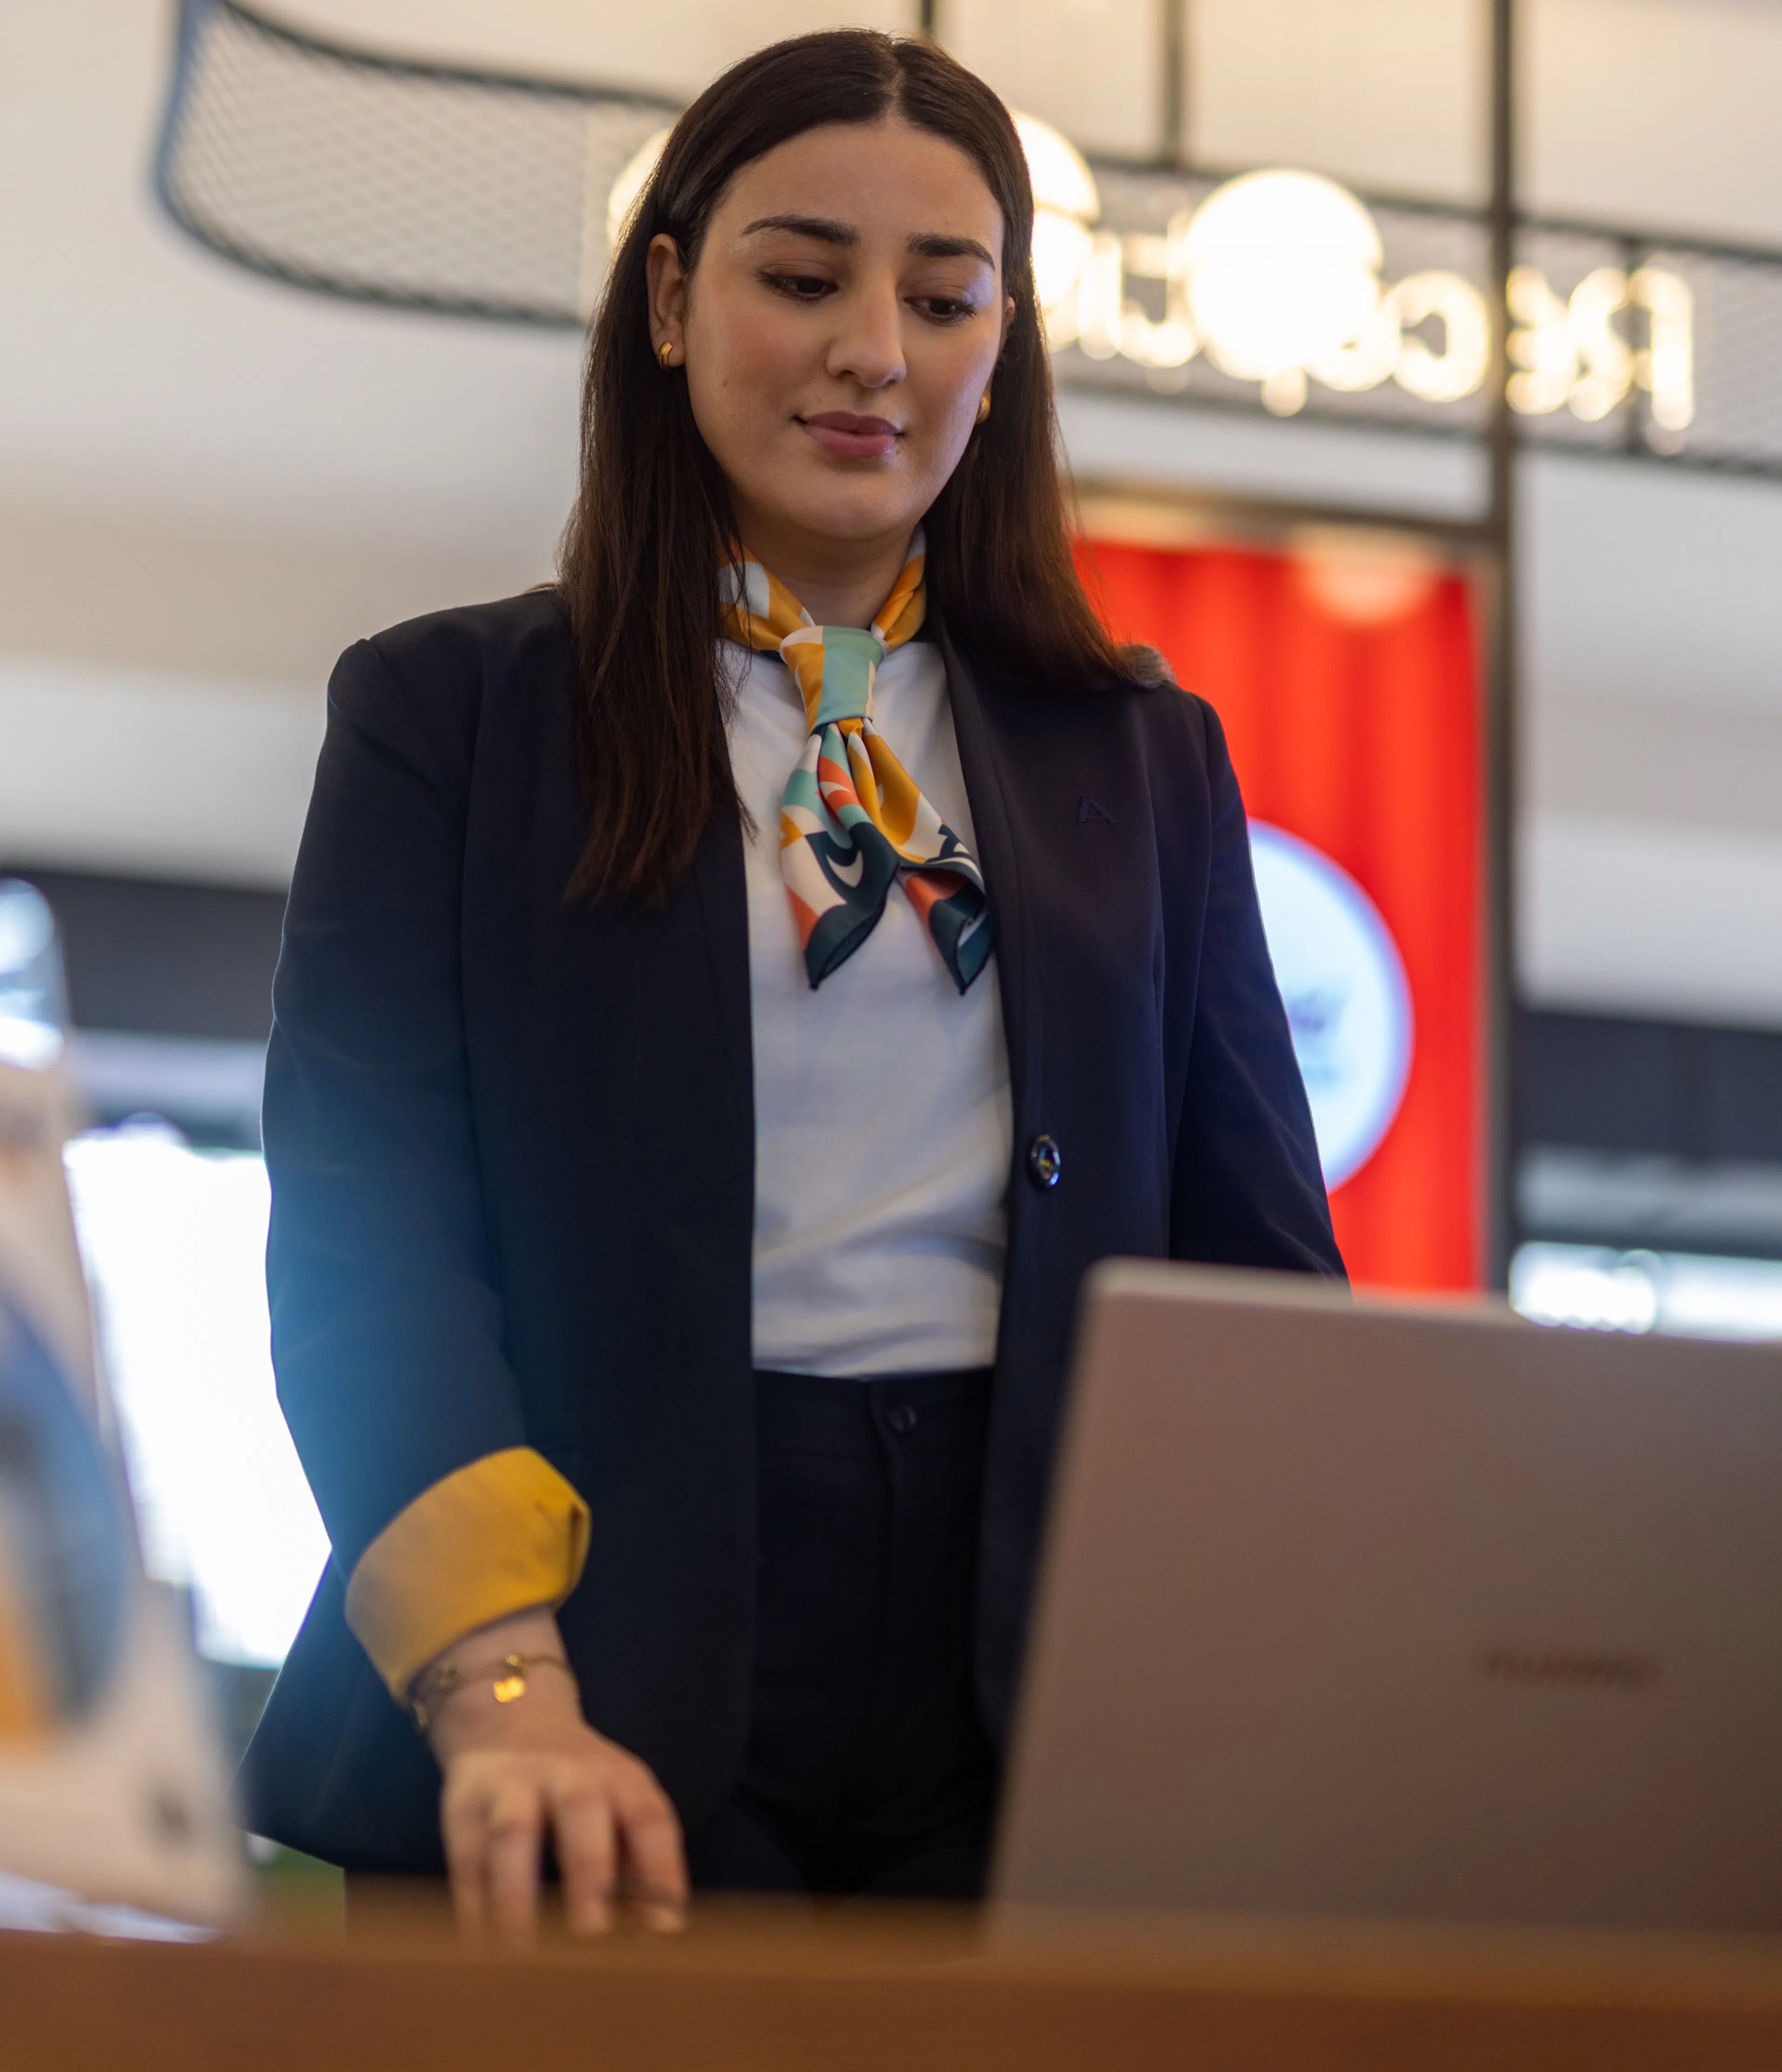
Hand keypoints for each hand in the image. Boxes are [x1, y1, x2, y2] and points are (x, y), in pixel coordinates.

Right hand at [420, 1611, 687, 1941]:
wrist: (507, 1717)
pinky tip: (483, 1947)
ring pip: (512, 1831)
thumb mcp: (619, 1801)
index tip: (665, 1927)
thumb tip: (662, 1929)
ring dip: (517, 1893)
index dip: (661, 1866)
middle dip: (589, 1868)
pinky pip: (467, 1856)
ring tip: (522, 1953)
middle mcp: (567, 1771)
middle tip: (592, 1932)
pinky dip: (474, 1904)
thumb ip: (641, 1859)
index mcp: (616, 1775)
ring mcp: (511, 1783)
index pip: (648, 1815)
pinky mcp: (464, 1803)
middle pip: (581, 1807)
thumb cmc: (579, 1782)